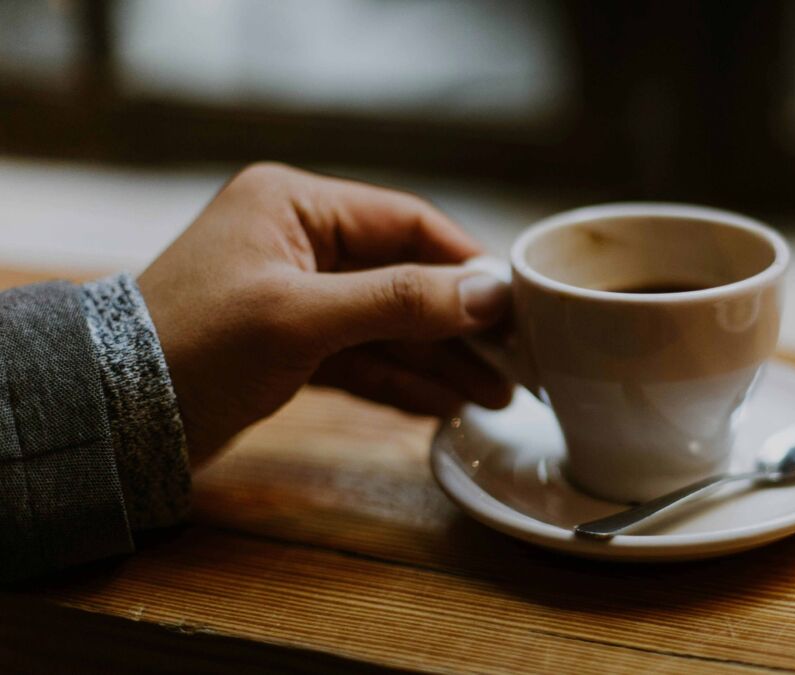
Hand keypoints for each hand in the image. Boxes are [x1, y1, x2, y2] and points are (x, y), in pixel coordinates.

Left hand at [139, 163, 511, 466]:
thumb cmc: (193, 346)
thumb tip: (491, 294)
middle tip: (518, 360)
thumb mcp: (301, 317)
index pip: (407, 223)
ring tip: (497, 395)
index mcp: (295, 205)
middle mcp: (301, 243)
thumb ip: (400, 301)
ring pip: (391, 324)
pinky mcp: (294, 348)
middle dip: (461, 324)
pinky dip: (403, 381)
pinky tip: (447, 405)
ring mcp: (298, 297)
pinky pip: (365, 358)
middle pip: (407, 278)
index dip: (468, 264)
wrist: (111, 418)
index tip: (518, 304)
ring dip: (441, 360)